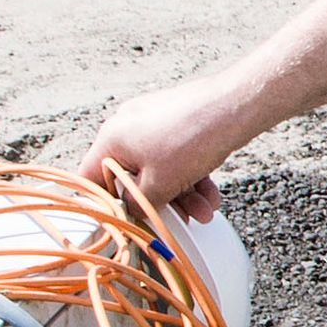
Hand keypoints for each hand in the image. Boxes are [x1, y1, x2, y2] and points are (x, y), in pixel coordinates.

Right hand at [85, 72, 244, 215]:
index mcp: (111, 138)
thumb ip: (137, 204)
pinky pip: (176, 157)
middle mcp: (127, 126)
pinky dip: (191, 178)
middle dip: (158, 203)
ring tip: (203, 211)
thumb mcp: (158, 185)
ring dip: (181, 195)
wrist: (235, 105)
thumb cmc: (192, 137)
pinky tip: (209, 196)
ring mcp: (152, 121)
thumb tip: (131, 212)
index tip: (122, 221)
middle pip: (132, 176)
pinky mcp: (176, 120)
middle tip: (177, 221)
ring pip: (159, 169)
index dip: (104, 203)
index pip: (90, 177)